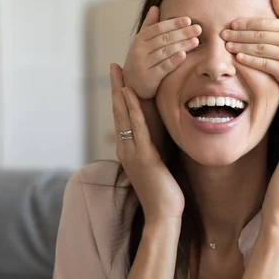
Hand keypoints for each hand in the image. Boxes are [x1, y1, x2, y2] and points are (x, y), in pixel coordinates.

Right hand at [110, 63, 184, 223]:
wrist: (163, 214)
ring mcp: (132, 151)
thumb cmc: (164, 191)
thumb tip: (160, 134)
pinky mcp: (143, 156)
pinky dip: (133, 109)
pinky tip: (130, 94)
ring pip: (124, 115)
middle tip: (114, 65)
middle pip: (119, 111)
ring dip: (120, 91)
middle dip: (116, 87)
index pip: (124, 117)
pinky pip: (137, 128)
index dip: (121, 96)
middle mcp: (126, 147)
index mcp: (130, 149)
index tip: (121, 76)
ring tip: (118, 71)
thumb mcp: (158, 163)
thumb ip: (155, 147)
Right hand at [123, 6, 201, 98]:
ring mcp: (143, 64)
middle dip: (182, 33)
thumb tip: (155, 7)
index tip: (189, 20)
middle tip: (198, 29)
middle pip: (164, 39)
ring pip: (165, 52)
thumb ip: (149, 26)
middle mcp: (140, 50)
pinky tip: (184, 55)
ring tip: (196, 41)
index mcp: (139, 39)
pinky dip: (174, 60)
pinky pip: (163, 67)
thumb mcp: (142, 43)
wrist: (132, 85)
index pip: (158, 28)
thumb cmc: (141, 60)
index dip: (174, 23)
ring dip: (182, 45)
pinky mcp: (149, 78)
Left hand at [221, 0, 278, 93]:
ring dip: (241, 47)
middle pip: (259, 35)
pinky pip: (263, 64)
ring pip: (259, 49)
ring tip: (227, 46)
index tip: (231, 24)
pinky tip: (238, 58)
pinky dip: (250, 60)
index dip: (246, 23)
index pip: (263, 23)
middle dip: (239, 35)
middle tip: (224, 35)